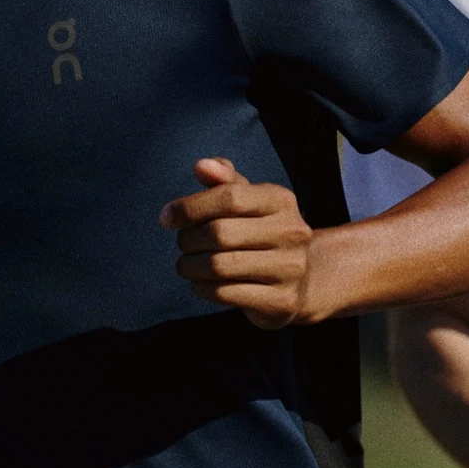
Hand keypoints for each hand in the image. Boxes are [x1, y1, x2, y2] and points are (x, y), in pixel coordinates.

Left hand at [162, 158, 315, 328]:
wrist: (302, 281)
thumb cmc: (262, 233)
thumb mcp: (249, 202)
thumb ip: (224, 181)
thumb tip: (201, 166)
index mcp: (281, 200)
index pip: (229, 197)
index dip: (190, 207)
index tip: (167, 217)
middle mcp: (292, 232)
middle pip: (219, 233)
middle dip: (188, 239)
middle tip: (182, 243)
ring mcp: (290, 269)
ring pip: (218, 266)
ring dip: (190, 265)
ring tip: (186, 264)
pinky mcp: (281, 301)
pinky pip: (225, 293)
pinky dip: (202, 287)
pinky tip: (200, 282)